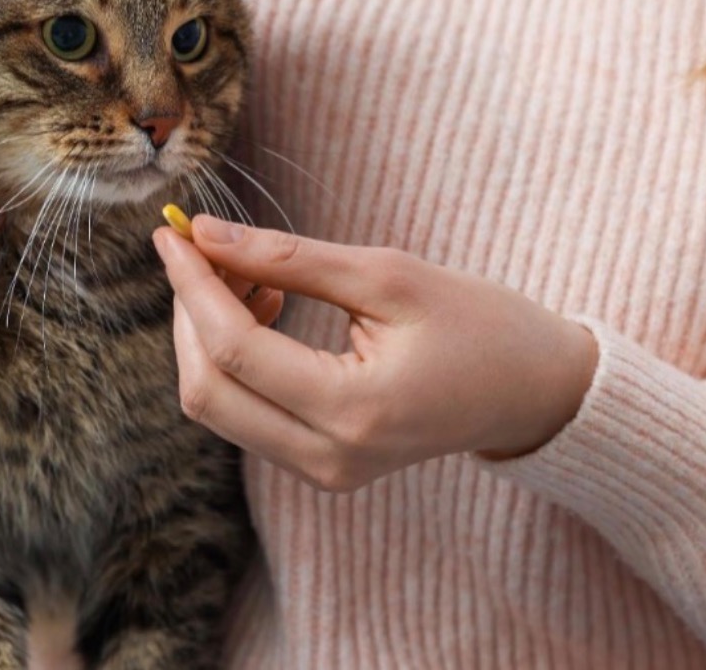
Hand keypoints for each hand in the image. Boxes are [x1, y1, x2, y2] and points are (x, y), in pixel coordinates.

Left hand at [153, 217, 599, 491]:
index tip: (172, 233)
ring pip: (218, 407)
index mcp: (354, 411)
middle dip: (191, 314)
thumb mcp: (389, 275)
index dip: (193, 286)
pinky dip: (236, 359)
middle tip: (207, 249)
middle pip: (208, 392)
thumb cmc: (479, 323)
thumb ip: (290, 258)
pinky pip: (246, 415)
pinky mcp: (322, 467)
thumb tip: (205, 236)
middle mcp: (329, 459)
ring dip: (210, 336)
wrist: (533, 392)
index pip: (235, 351)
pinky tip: (268, 306)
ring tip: (253, 273)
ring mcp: (324, 473)